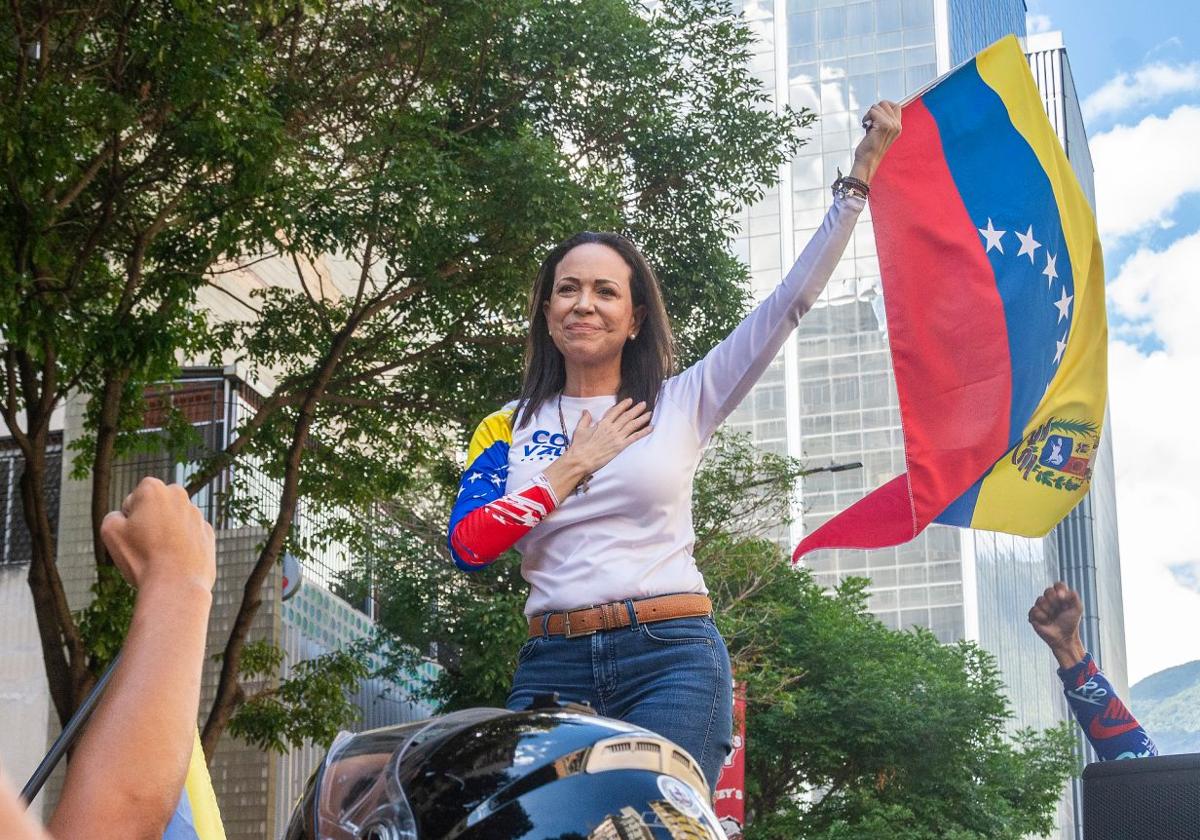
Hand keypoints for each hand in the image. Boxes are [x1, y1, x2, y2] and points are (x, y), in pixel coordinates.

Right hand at [100, 477, 215, 594]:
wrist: (176, 586)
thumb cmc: (141, 557)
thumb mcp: (110, 531)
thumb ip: (114, 515)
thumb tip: (126, 517)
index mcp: (153, 488)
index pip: (132, 501)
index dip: (128, 520)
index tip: (133, 535)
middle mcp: (179, 495)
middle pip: (155, 509)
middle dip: (149, 522)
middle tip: (145, 545)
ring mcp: (197, 514)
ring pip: (173, 523)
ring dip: (166, 534)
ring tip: (161, 557)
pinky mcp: (208, 533)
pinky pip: (189, 537)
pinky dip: (182, 546)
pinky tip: (177, 562)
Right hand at [567, 398, 652, 473]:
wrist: (581, 459)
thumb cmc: (579, 446)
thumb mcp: (580, 430)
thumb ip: (585, 419)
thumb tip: (586, 411)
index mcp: (602, 423)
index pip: (615, 411)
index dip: (623, 405)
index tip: (630, 400)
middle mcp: (611, 428)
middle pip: (627, 416)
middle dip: (636, 409)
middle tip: (644, 404)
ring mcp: (617, 437)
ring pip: (632, 425)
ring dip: (642, 418)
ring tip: (649, 413)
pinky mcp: (620, 446)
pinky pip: (635, 437)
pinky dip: (643, 432)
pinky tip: (651, 428)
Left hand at [850, 100, 902, 183]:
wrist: (867, 161)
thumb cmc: (870, 149)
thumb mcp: (880, 133)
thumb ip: (883, 121)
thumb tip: (877, 108)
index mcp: (898, 127)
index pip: (896, 106)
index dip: (884, 107)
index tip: (875, 116)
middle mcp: (897, 125)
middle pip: (886, 103)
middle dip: (875, 109)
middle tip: (870, 121)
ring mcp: (892, 125)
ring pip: (878, 106)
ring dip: (869, 114)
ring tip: (868, 126)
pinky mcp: (884, 125)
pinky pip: (873, 111)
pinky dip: (866, 117)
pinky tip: (865, 126)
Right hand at [1028, 581, 1086, 668]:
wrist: (1063, 638)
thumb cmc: (1071, 624)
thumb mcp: (1077, 608)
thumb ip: (1073, 596)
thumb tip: (1059, 593)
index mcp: (1061, 597)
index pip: (1058, 585)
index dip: (1059, 589)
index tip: (1063, 598)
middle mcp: (1050, 600)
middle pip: (1048, 591)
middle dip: (1054, 601)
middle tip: (1059, 610)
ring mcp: (1041, 607)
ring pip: (1039, 600)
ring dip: (1048, 610)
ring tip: (1052, 618)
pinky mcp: (1033, 615)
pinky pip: (1033, 610)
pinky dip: (1041, 617)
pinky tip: (1045, 622)